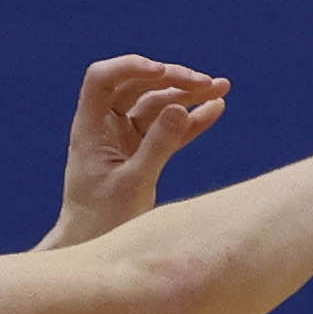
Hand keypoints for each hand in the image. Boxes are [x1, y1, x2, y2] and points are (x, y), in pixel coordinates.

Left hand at [52, 54, 228, 239]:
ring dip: (188, 95)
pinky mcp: (142, 152)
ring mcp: (125, 137)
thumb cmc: (102, 221)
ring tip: (221, 89)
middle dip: (173, 79)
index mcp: (91, 128)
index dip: (131, 66)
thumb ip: (157, 146)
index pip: (103, 79)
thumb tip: (180, 108)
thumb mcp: (133, 184)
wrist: (94, 247)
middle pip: (138, 85)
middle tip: (206, 82)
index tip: (162, 71)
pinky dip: (191, 119)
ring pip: (158, 104)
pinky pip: (169, 128)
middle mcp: (106, 126)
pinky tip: (216, 109)